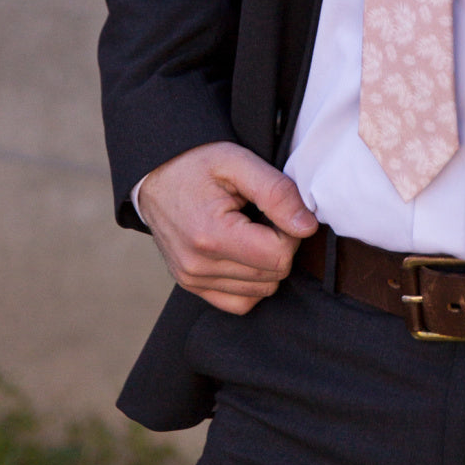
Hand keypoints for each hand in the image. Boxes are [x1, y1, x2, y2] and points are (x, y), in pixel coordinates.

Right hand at [138, 141, 318, 314]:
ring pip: (262, 291)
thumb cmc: (196, 163)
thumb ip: (277, 192)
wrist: (156, 174)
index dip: (292, 231)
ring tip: (252, 229)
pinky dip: (252, 282)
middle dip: (281, 245)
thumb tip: (308, 226)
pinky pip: (241, 302)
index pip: (279, 256)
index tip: (279, 209)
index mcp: (210, 235)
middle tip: (266, 215)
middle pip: (273, 275)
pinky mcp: (192, 286)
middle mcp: (198, 266)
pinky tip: (245, 251)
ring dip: (267, 262)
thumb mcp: (238, 162)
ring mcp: (192, 280)